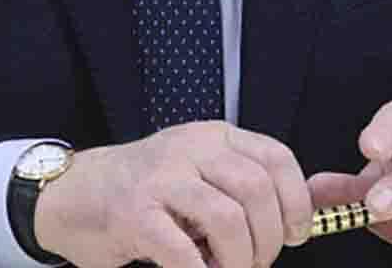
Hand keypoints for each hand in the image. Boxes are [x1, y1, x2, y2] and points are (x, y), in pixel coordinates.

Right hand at [33, 120, 312, 267]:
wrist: (72, 194)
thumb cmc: (145, 192)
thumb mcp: (201, 173)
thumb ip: (252, 185)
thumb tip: (320, 200)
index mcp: (213, 137)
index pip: (275, 158)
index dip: (296, 202)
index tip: (296, 235)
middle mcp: (189, 148)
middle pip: (257, 191)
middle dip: (267, 240)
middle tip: (254, 262)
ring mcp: (160, 178)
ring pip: (228, 219)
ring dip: (239, 260)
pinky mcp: (134, 213)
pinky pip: (183, 252)